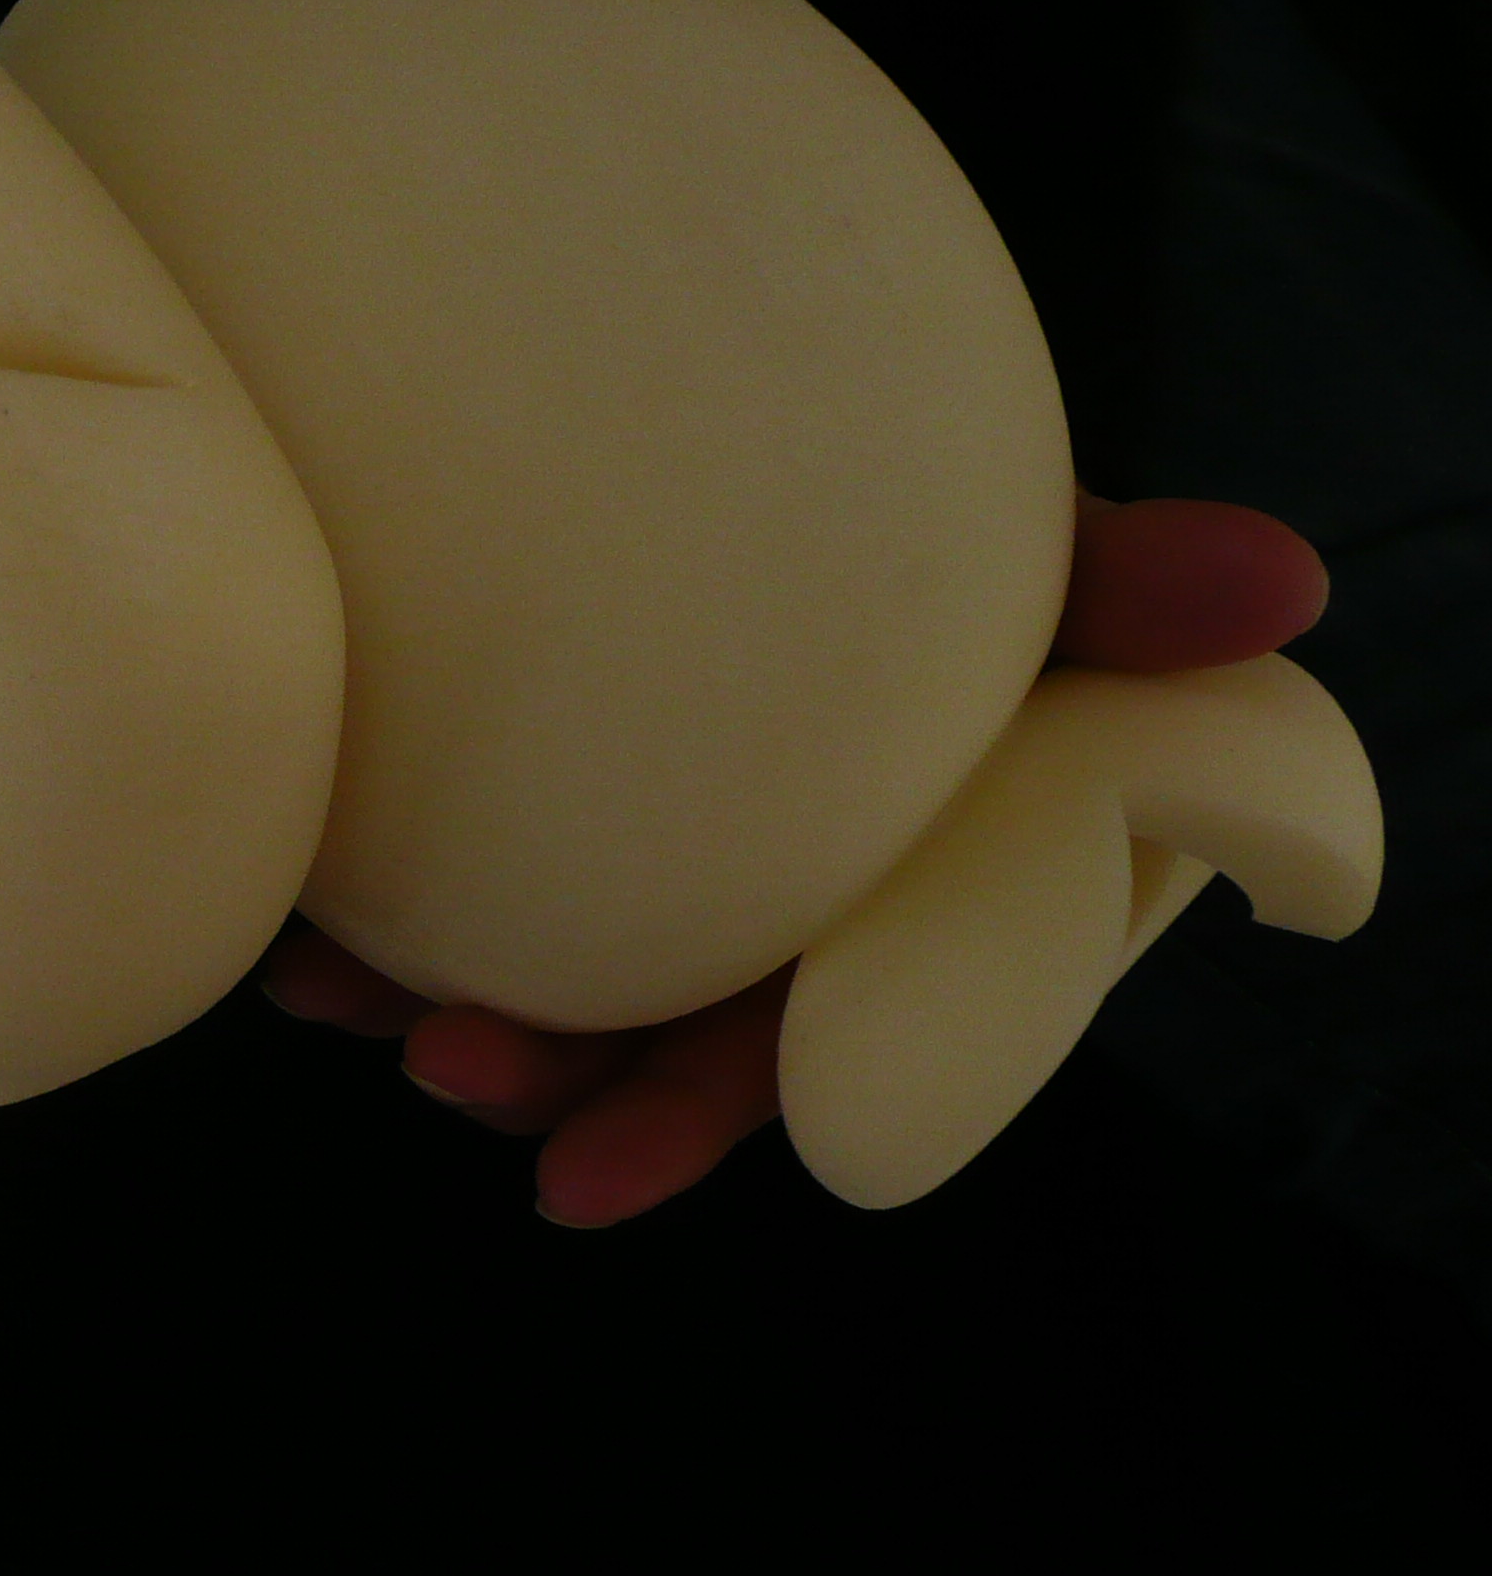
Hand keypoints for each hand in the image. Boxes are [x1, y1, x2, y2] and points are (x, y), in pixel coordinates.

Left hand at [259, 492, 1334, 1226]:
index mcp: (847, 890)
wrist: (734, 386)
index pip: (773, 1047)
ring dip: (409, 992)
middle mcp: (726, 879)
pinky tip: (284, 896)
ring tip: (321, 987)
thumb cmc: (920, 509)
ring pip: (510, 948)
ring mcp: (611, 821)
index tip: (578, 1188)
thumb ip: (1125, 581)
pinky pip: (427, 850)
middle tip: (439, 1062)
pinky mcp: (502, 757)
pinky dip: (354, 881)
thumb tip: (1291, 585)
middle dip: (532, 1074)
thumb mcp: (1020, 541)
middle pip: (622, 1027)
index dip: (685, 1121)